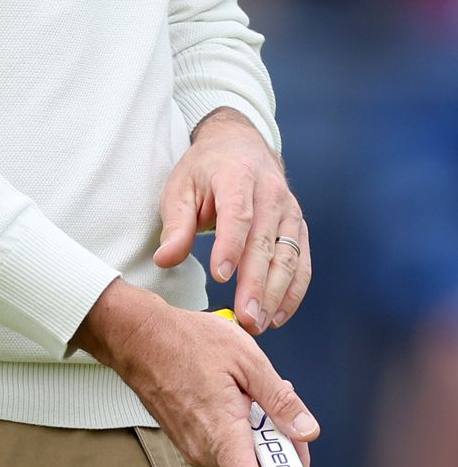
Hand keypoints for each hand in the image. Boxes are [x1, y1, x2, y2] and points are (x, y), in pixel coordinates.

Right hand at [70, 280, 319, 466]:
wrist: (137, 336)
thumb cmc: (186, 340)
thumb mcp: (246, 358)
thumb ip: (279, 399)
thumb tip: (307, 431)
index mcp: (222, 433)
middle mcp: (205, 450)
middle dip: (278, 453)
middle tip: (286, 416)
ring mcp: (192, 446)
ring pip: (239, 459)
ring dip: (257, 438)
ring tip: (255, 395)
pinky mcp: (186, 438)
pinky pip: (222, 447)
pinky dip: (238, 431)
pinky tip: (236, 396)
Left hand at [153, 106, 310, 334]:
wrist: (240, 144)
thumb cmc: (206, 170)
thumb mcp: (181, 187)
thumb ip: (176, 225)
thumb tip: (164, 260)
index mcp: (237, 175)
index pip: (237, 214)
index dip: (230, 246)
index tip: (219, 276)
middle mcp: (270, 191)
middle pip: (266, 241)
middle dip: (257, 283)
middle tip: (246, 318)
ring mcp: (289, 209)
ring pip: (289, 255)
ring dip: (277, 293)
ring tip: (260, 323)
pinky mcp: (298, 225)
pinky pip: (302, 261)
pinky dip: (293, 291)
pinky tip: (279, 315)